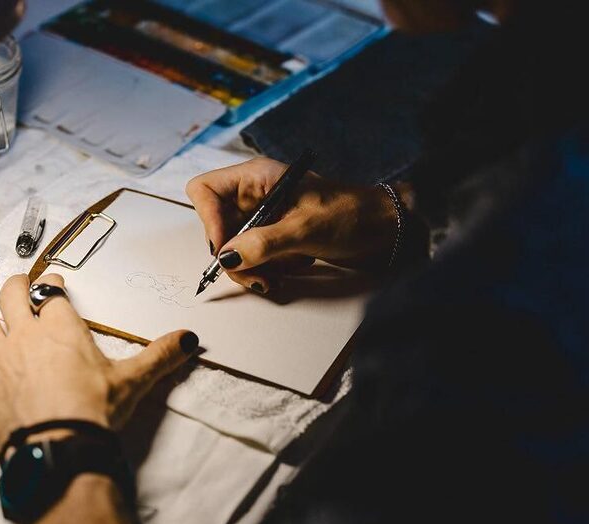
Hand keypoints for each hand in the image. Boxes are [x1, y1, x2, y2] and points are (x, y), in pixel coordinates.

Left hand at [0, 273, 197, 453]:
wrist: (58, 447)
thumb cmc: (94, 411)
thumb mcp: (132, 382)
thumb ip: (160, 356)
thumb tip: (189, 339)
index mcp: (60, 327)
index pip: (52, 292)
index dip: (51, 282)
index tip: (52, 281)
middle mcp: (24, 334)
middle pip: (11, 295)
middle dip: (15, 285)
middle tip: (17, 284)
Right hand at [186, 157, 408, 291]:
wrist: (385, 231)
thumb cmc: (352, 216)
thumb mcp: (306, 229)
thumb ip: (264, 243)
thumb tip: (227, 257)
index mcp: (257, 178)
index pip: (205, 191)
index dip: (209, 221)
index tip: (226, 249)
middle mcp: (254, 195)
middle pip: (215, 226)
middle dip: (232, 255)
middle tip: (255, 274)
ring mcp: (262, 218)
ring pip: (232, 248)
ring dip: (249, 269)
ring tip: (274, 278)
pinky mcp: (272, 238)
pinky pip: (251, 258)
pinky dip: (263, 271)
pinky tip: (286, 272)